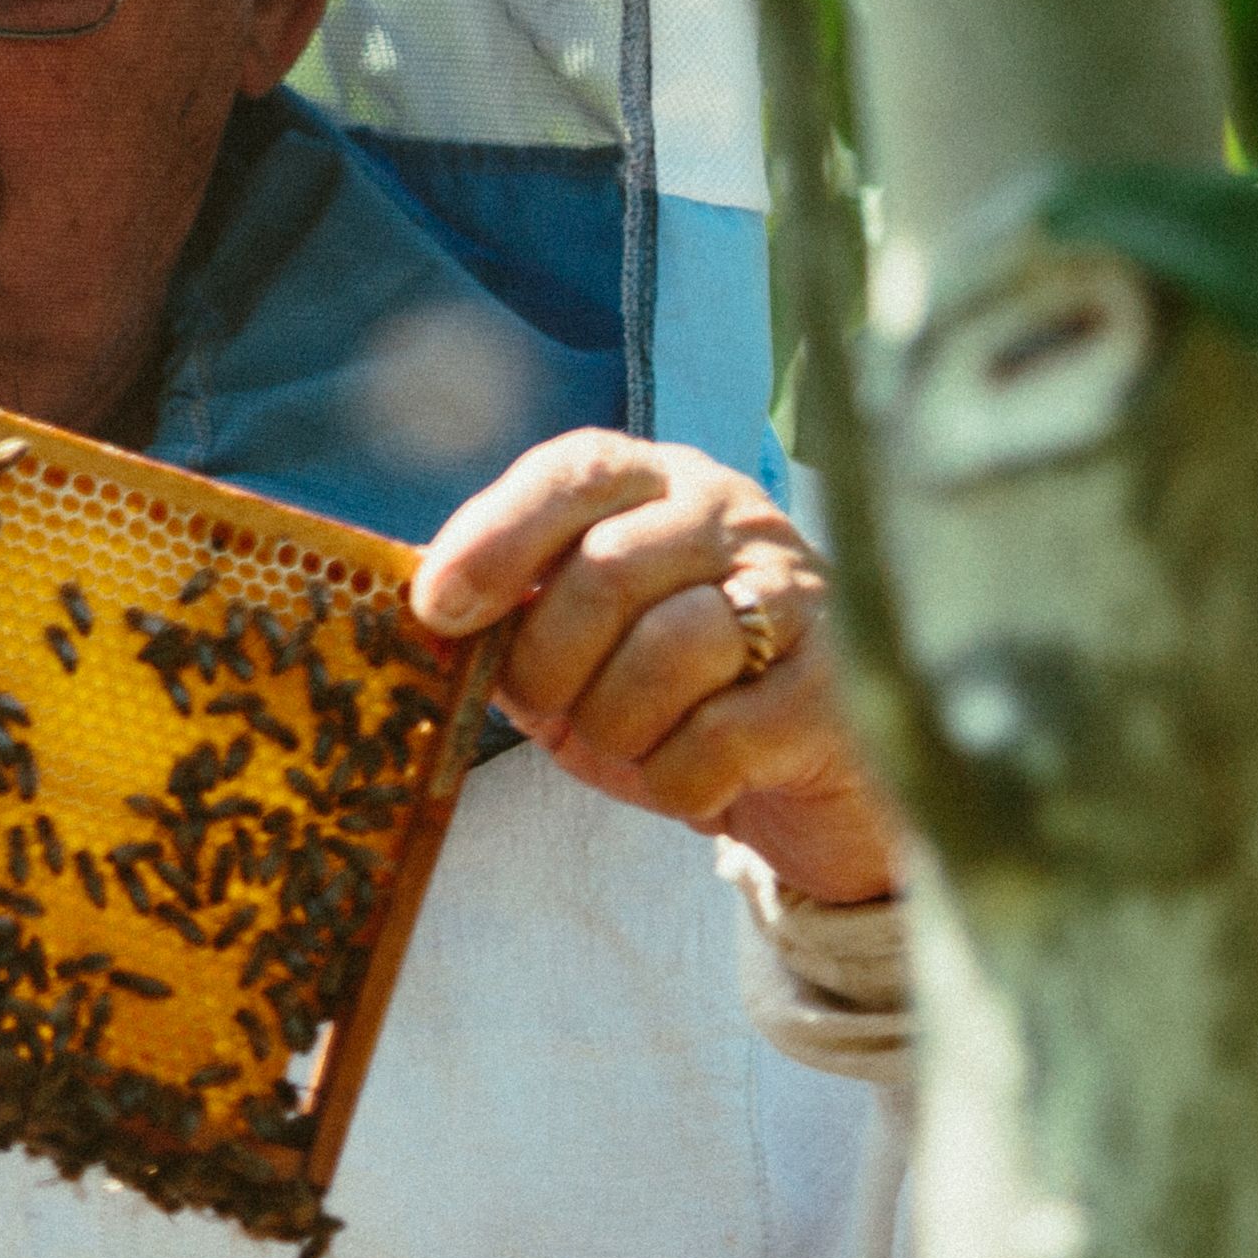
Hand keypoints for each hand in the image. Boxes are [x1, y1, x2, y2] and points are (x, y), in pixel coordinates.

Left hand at [411, 432, 902, 905]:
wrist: (817, 783)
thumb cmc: (678, 705)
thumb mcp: (583, 652)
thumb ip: (518, 617)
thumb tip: (424, 604)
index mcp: (663, 487)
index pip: (575, 473)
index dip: (495, 536)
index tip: (437, 607)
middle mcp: (735, 519)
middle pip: (606, 568)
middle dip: (547, 660)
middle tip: (541, 711)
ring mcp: (798, 596)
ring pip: (666, 649)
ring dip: (615, 726)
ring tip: (631, 745)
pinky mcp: (833, 688)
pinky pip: (716, 737)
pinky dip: (676, 780)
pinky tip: (697, 781)